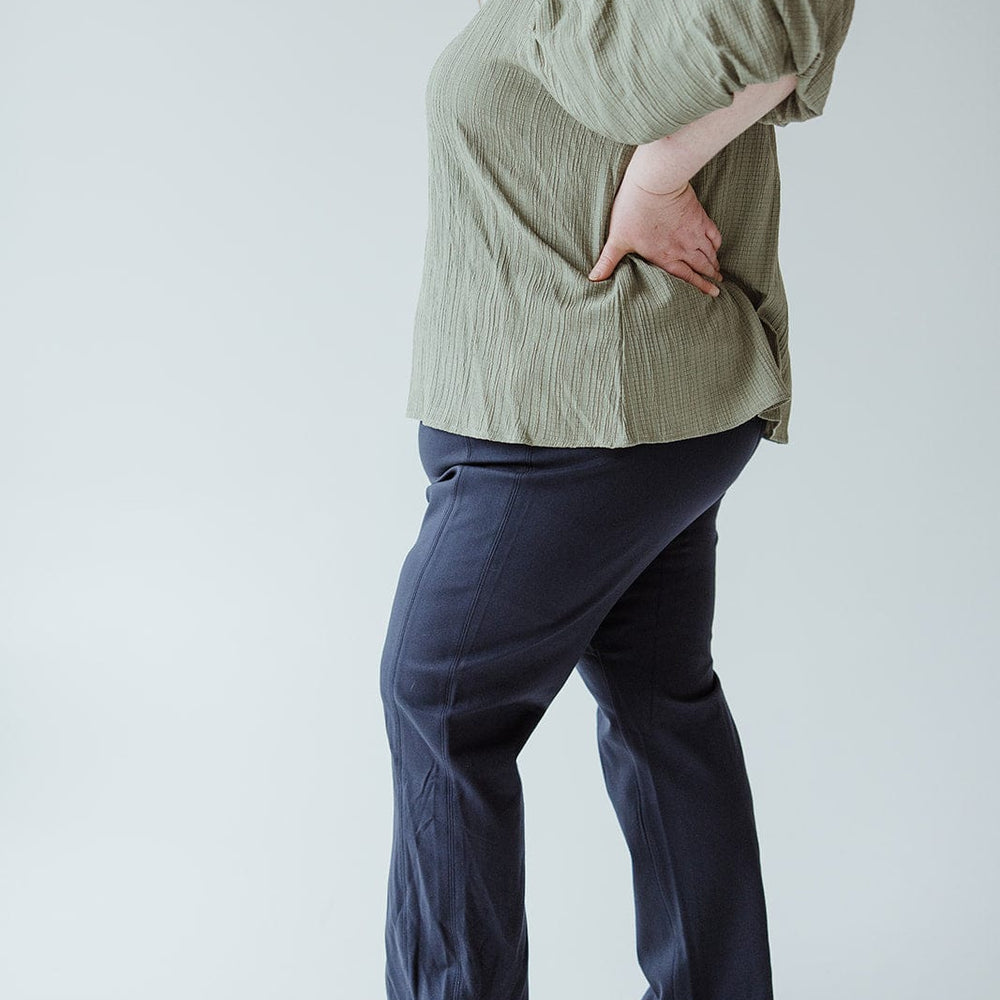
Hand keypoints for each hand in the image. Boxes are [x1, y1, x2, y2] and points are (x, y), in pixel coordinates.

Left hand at [587, 175, 723, 296]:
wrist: (654, 183)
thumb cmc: (633, 210)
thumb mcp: (617, 239)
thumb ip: (607, 262)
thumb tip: (593, 279)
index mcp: (664, 257)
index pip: (686, 277)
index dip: (700, 286)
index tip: (711, 294)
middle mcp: (683, 247)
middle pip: (701, 266)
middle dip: (710, 277)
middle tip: (718, 285)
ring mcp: (693, 231)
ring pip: (709, 252)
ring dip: (715, 262)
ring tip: (719, 271)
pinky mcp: (699, 215)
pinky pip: (714, 233)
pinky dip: (717, 242)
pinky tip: (717, 246)